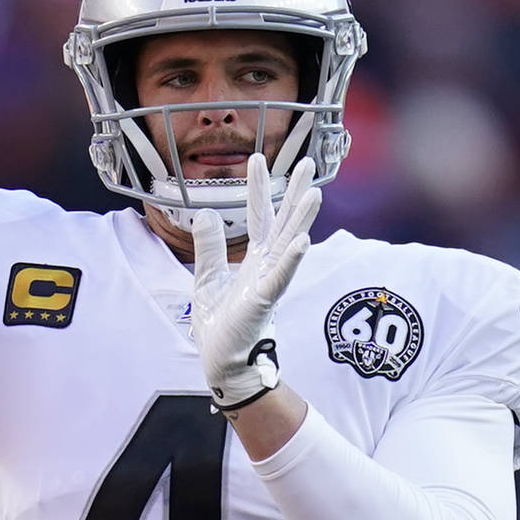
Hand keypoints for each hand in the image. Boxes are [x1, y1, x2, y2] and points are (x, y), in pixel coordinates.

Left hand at [191, 153, 320, 410]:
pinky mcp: (263, 302)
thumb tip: (205, 212)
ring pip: (289, 244)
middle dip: (294, 192)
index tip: (256, 158)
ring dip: (302, 219)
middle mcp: (266, 266)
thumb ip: (209, 246)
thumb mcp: (206, 277)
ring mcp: (268, 282)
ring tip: (314, 193)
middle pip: (284, 221)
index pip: (257, 215)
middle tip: (308, 161)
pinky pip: (279, 277)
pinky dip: (290, 260)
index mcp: (253, 259)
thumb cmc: (219, 324)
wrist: (221, 362)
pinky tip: (301, 242)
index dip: (257, 187)